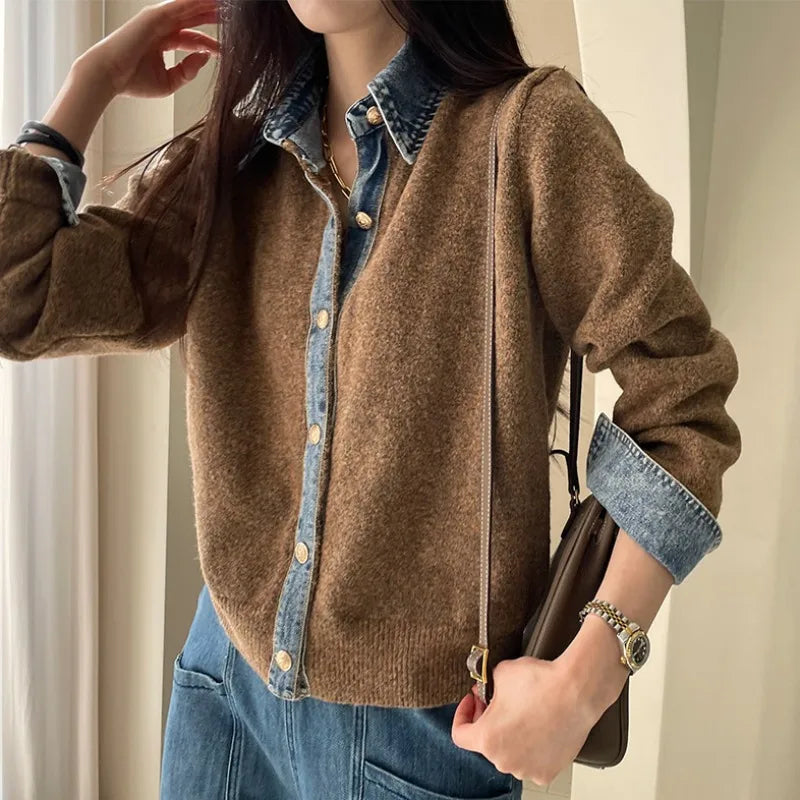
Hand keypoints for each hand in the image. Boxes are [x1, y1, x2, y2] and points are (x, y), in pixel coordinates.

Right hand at [77, 0, 219, 98]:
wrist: (109, 76)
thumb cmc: (132, 81)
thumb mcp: (169, 81)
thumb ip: (188, 71)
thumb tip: (204, 58)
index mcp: (164, 40)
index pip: (194, 39)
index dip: (211, 44)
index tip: (227, 50)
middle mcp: (162, 26)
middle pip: (194, 17)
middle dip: (213, 14)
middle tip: (234, 13)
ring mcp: (158, 18)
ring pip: (190, 7)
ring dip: (208, 4)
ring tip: (228, 4)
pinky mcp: (155, 15)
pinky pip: (181, 4)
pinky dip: (195, 2)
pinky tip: (210, 2)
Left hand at [450, 651, 626, 786]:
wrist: (576, 691)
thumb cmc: (541, 683)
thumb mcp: (500, 673)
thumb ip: (485, 685)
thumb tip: (485, 691)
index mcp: (487, 738)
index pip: (460, 735)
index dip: (463, 714)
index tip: (473, 702)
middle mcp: (504, 760)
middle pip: (487, 742)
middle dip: (491, 721)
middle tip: (500, 703)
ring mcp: (527, 769)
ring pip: (510, 753)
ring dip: (511, 736)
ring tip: (524, 714)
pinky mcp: (547, 772)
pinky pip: (531, 760)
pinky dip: (532, 747)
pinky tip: (539, 727)